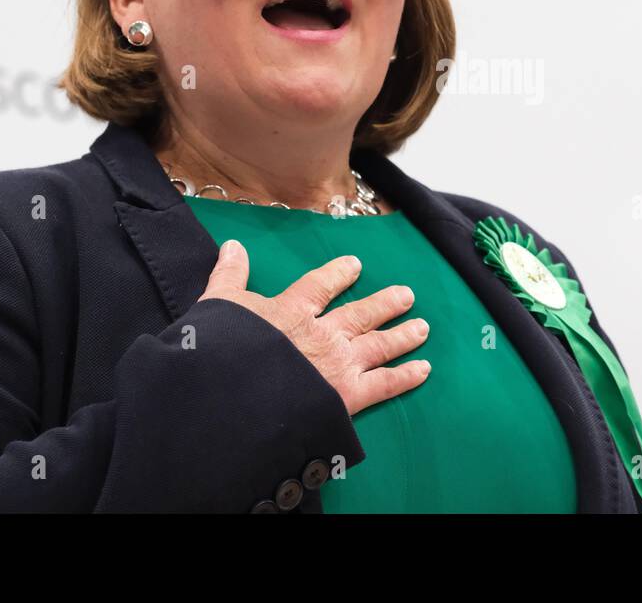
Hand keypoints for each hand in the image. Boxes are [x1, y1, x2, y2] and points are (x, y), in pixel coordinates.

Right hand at [199, 239, 429, 414]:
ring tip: (423, 327)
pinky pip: (385, 383)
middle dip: (385, 304)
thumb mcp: (217, 306)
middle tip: (407, 295)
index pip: (320, 287)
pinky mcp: (348, 396)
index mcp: (292, 312)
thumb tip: (233, 245)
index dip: (339, 274)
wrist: (232, 397)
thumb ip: (229, 276)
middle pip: (361, 314)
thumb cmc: (219, 352)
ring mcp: (339, 364)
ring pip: (380, 344)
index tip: (355, 265)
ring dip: (403, 335)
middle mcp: (322, 334)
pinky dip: (406, 376)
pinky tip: (423, 369)